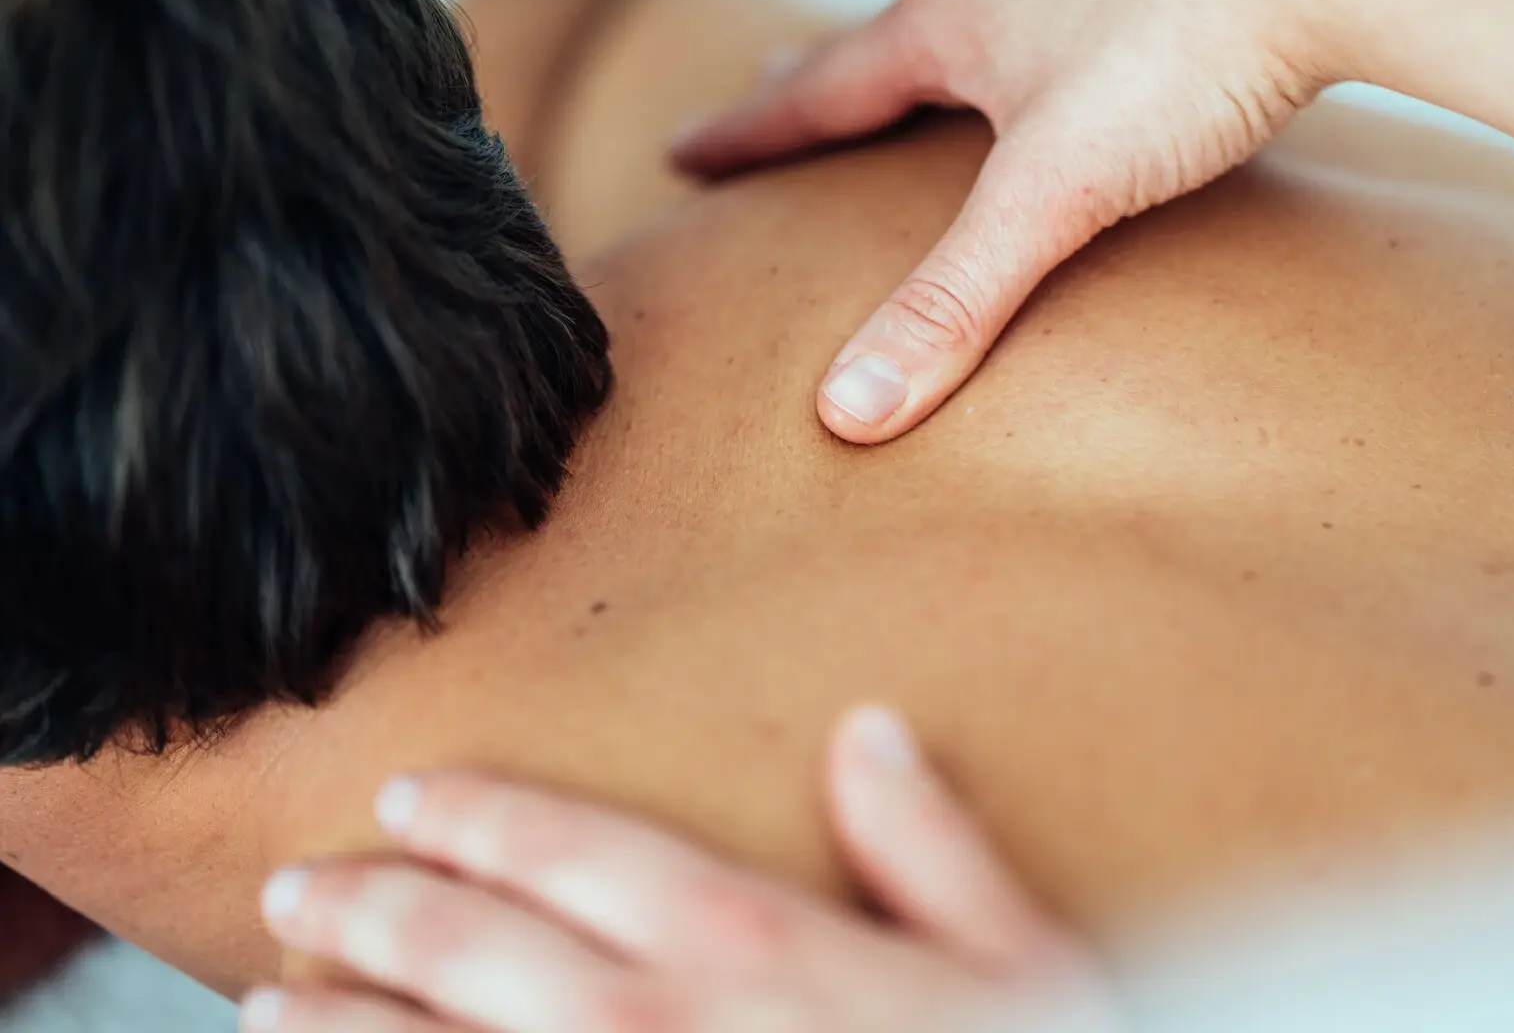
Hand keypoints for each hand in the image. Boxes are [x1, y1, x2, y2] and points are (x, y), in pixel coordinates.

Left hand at [243, 707, 1111, 1031]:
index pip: (585, 853)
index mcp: (754, 947)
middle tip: (299, 890)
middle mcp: (653, 1026)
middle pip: (472, 950)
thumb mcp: (1023, 967)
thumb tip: (871, 732)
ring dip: (336, 1028)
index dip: (485, 818)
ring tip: (269, 1000)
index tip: (415, 797)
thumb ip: (934, 849)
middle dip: (371, 911)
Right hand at [670, 0, 1344, 442]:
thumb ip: (955, 301)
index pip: (816, 90)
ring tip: (905, 68)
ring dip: (922, 50)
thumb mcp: (1052, 195)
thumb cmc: (1185, 54)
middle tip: (769, 93)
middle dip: (821, 79)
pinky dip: (1018, 41)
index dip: (748, 132)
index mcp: (947, 22)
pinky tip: (1056, 50)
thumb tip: (852, 403)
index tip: (684, 152)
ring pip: (970, 14)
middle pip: (880, 40)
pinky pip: (1052, 11)